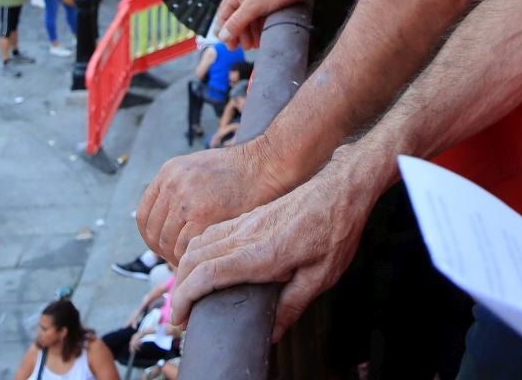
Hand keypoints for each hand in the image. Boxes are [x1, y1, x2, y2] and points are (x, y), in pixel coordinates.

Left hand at [138, 137, 291, 267]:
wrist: (268, 164)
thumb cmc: (242, 171)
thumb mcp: (201, 169)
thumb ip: (181, 189)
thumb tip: (169, 221)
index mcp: (169, 172)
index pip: (144, 215)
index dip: (152, 237)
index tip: (164, 248)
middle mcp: (172, 183)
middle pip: (153, 232)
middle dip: (164, 251)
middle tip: (180, 261)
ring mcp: (185, 198)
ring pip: (166, 243)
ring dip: (176, 257)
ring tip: (192, 263)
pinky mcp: (201, 214)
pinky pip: (182, 247)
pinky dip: (188, 259)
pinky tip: (201, 261)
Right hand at [170, 153, 386, 338]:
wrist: (342, 187)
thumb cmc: (336, 229)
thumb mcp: (322, 275)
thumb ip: (293, 306)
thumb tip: (271, 334)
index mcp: (262, 252)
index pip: (207, 274)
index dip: (185, 298)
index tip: (180, 318)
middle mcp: (246, 234)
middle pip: (193, 258)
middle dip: (178, 289)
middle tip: (180, 314)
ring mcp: (246, 222)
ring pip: (199, 243)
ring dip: (185, 268)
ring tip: (188, 293)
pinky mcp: (249, 215)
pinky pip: (212, 233)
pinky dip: (197, 252)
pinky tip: (204, 265)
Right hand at [215, 0, 300, 50]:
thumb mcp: (253, 8)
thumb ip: (236, 23)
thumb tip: (222, 37)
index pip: (223, 15)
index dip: (226, 32)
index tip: (230, 46)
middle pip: (236, 18)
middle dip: (240, 34)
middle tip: (245, 48)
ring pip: (248, 18)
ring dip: (250, 33)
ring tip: (255, 45)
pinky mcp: (266, 0)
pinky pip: (257, 16)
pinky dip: (258, 28)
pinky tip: (261, 37)